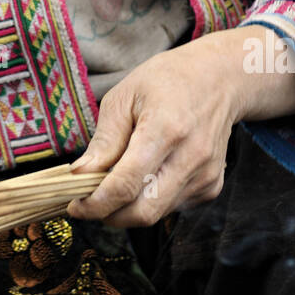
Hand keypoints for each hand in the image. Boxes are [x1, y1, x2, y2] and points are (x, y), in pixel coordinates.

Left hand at [66, 31, 248, 228]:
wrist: (218, 80)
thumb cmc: (166, 81)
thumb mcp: (124, 96)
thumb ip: (104, 140)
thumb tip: (80, 175)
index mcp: (165, 129)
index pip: (125, 184)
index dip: (95, 203)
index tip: (75, 205)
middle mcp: (190, 157)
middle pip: (143, 212)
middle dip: (109, 215)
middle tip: (89, 203)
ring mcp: (205, 175)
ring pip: (156, 214)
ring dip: (128, 208)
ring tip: (116, 183)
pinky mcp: (211, 185)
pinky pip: (172, 206)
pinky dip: (151, 199)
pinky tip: (147, 175)